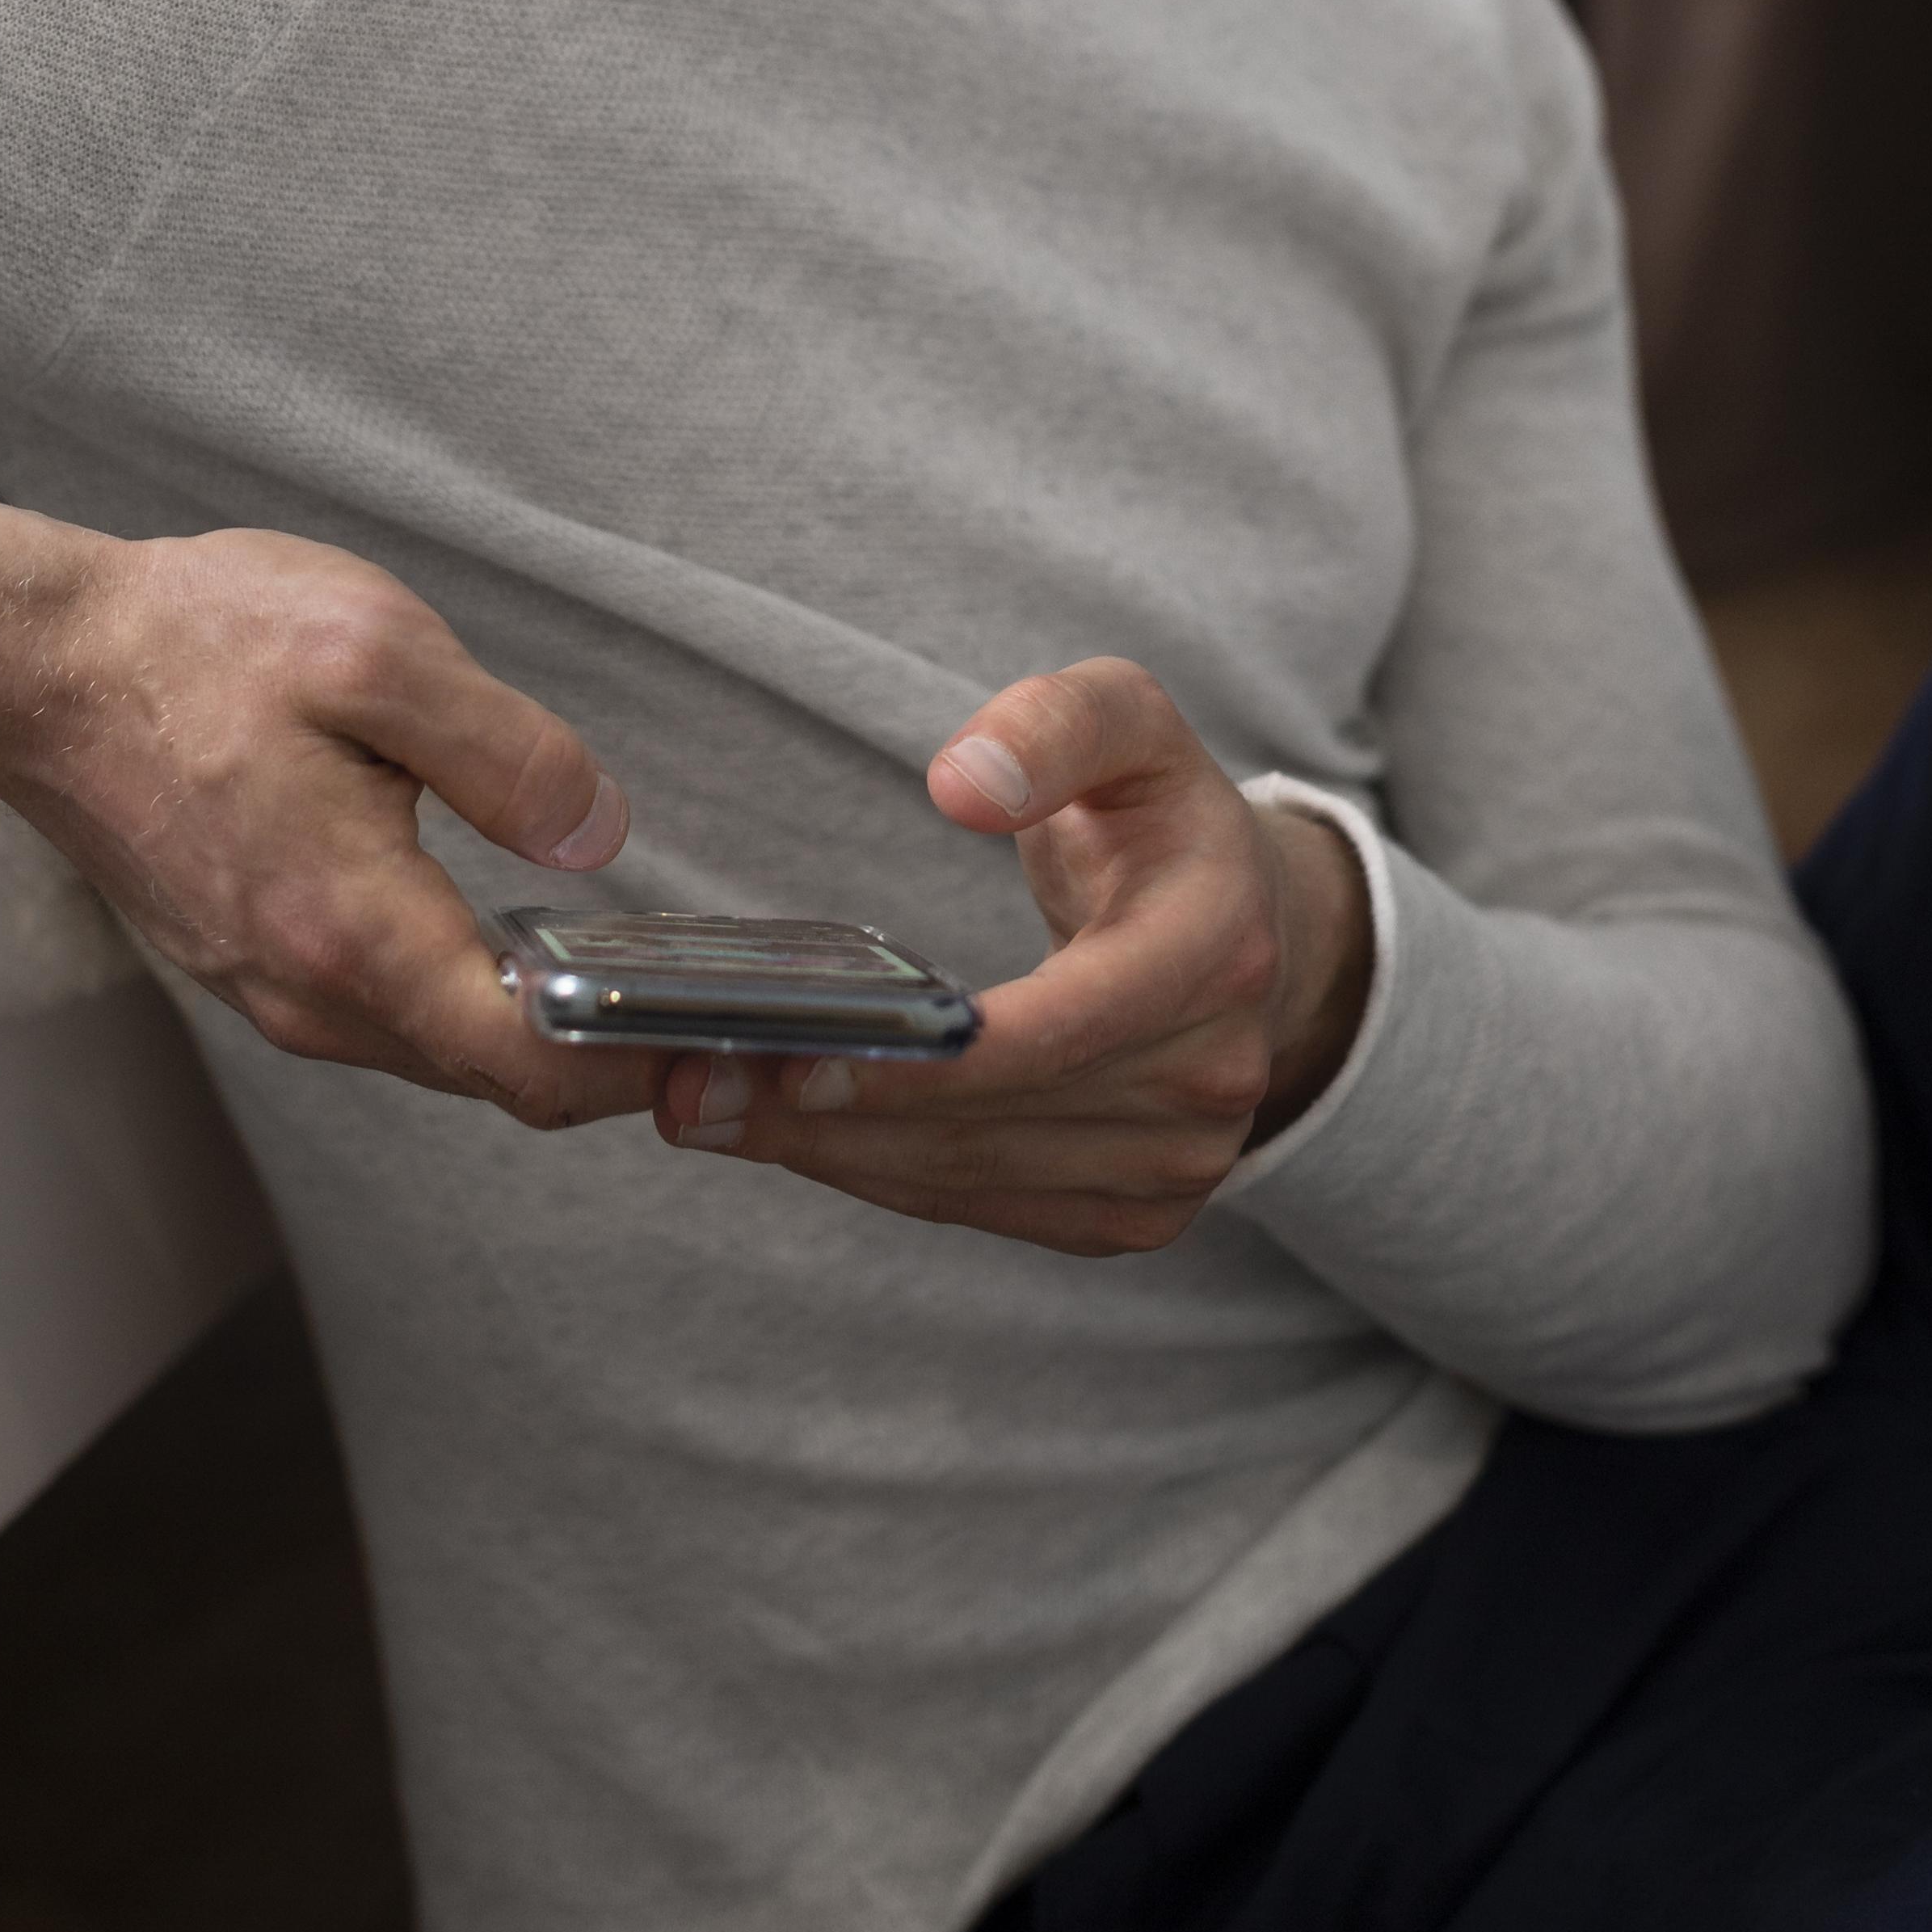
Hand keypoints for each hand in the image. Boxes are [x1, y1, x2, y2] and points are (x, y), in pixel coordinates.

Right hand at [0, 474, 659, 1128]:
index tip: (723, 1039)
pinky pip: (382, 1014)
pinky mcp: (250, 965)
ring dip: (531, 1031)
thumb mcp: (376, 651)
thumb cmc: (196, 644)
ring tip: (630, 974)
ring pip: (436, 1050)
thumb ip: (504, 753)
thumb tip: (600, 833)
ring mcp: (270, 989)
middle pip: (491, 1076)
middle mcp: (307, 991)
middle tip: (709, 1009)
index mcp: (350, 925)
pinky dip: (459, 1000)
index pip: (526, 1063)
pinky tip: (509, 940)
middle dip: (604, 1057)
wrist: (39, 666)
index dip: (637, 1065)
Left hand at [653, 658, 1374, 1254]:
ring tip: (707, 1107)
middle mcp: (1213, 1078)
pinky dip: (881, 1177)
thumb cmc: (1156, 810)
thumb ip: (1052, 723)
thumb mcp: (1126, 720)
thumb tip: (960, 784)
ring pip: (977, 1180)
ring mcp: (1182, 1163)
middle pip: (998, 1121)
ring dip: (836, 1155)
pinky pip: (985, 1208)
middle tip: (690, 1083)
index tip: (796, 1055)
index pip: (1062, 1030)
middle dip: (838, 1112)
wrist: (1241, 921)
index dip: (929, 1062)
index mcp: (1217, 950)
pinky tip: (791, 1137)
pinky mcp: (1135, 1211)